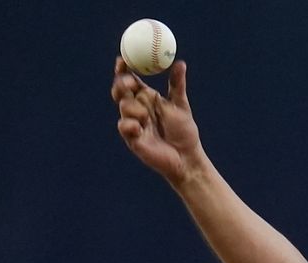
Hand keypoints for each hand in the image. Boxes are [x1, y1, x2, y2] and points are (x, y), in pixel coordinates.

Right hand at [111, 57, 201, 184]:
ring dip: (133, 108)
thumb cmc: (184, 131)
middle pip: (121, 90)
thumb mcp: (181, 105)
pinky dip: (131, 124)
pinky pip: (124, 126)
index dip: (124, 69)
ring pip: (123, 107)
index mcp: (147, 97)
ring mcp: (133, 122)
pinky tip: (139, 128)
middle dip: (121, 84)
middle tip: (129, 83)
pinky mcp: (131, 138)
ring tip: (146, 117)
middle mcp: (137, 108)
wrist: (187, 157)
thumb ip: (177, 84)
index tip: (122, 60)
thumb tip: (180, 63)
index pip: (131, 79)